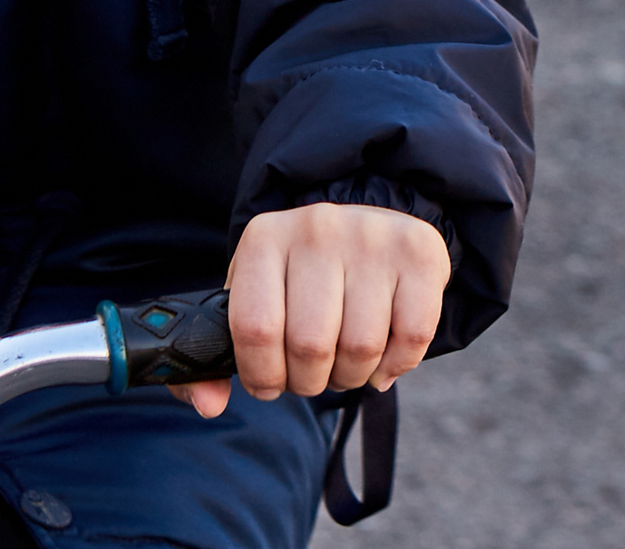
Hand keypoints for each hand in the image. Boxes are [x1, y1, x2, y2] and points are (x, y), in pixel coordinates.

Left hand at [171, 204, 449, 419]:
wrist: (371, 220)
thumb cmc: (302, 276)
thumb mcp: (255, 297)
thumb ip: (218, 357)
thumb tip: (206, 406)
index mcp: (264, 238)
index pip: (255, 327)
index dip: (262, 374)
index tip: (270, 384)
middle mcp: (317, 228)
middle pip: (310, 345)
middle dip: (310, 381)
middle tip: (312, 376)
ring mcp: (371, 238)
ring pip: (361, 347)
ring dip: (352, 376)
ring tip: (344, 364)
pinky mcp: (419, 253)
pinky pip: (411, 338)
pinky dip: (395, 366)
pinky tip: (382, 357)